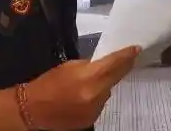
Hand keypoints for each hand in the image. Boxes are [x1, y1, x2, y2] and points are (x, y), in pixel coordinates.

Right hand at [23, 45, 140, 129]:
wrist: (33, 110)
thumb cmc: (48, 83)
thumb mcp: (69, 66)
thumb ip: (90, 66)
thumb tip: (105, 65)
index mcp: (89, 78)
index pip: (114, 64)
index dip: (127, 56)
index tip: (137, 49)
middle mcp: (96, 95)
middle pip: (115, 79)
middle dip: (120, 69)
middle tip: (128, 59)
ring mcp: (95, 110)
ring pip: (107, 92)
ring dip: (104, 86)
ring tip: (90, 83)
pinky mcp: (92, 120)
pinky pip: (100, 104)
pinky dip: (96, 98)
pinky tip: (84, 96)